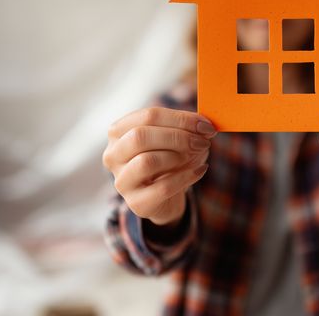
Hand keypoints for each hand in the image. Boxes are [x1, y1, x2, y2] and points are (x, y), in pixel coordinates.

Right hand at [103, 107, 215, 227]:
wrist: (165, 197)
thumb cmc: (169, 160)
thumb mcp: (175, 138)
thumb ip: (187, 127)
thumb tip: (205, 125)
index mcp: (119, 132)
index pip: (148, 116)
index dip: (180, 118)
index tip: (206, 125)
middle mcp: (113, 155)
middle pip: (140, 136)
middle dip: (178, 137)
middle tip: (203, 141)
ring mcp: (121, 181)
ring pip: (147, 161)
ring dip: (178, 156)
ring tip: (197, 155)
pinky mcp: (136, 203)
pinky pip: (163, 187)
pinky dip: (187, 176)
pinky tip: (200, 170)